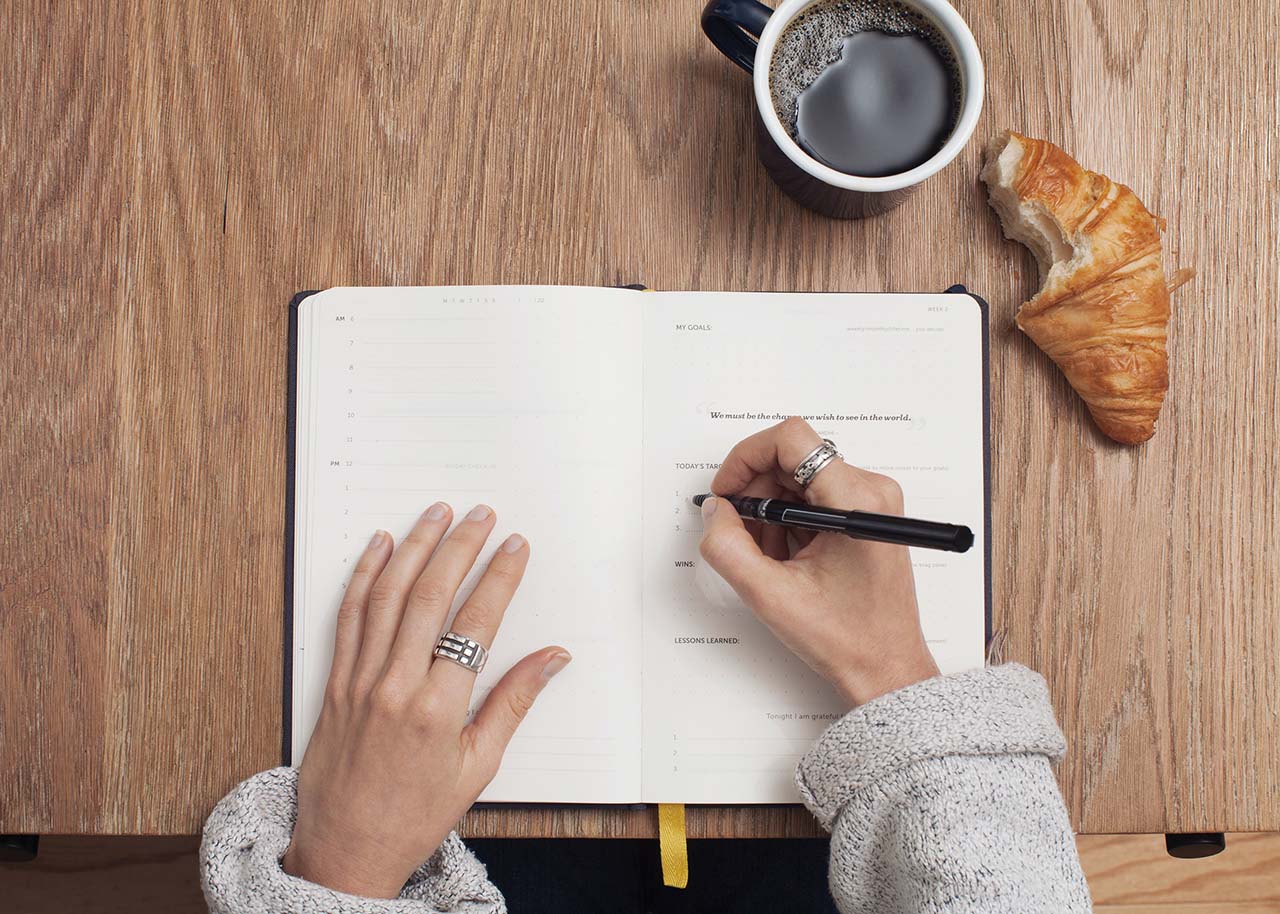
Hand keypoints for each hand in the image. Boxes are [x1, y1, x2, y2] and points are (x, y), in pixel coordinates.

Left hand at [282, 503, 570, 897]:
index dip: (498, 578)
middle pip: (430, 597)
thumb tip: (553, 658)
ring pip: (387, 596)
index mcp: (439, 710)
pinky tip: (379, 547)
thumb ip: (514, 703)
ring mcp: (359, 681)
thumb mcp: (479, 766)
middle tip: (481, 515)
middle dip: (459, 547)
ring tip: (436, 514)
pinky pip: (349, 616)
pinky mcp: (334, 682)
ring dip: (414, 547)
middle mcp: (396, 687)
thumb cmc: (416, 814)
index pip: (476, 624)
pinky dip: (364, 576)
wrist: (346, 850)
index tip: (514, 547)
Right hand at [699, 418, 938, 706]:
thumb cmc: (847, 638)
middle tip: (740, 535)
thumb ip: (728, 547)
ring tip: (770, 558)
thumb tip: (715, 510)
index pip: (791, 439)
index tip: (727, 492)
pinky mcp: (866, 514)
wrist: (886, 669)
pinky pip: (813, 497)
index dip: (746, 458)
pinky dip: (789, 522)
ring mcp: (871, 501)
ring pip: (799, 479)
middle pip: (792, 459)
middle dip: (756, 493)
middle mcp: (871, 490)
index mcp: (856, 500)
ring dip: (771, 512)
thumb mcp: (770, 596)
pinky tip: (787, 559)